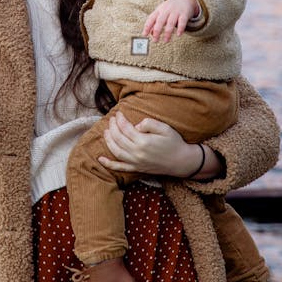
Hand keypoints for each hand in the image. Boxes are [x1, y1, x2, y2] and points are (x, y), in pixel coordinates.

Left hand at [98, 111, 217, 178]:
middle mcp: (137, 153)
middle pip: (118, 138)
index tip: (119, 113)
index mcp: (143, 141)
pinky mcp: (137, 169)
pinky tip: (100, 159)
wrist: (181, 161)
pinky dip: (109, 164)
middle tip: (111, 119)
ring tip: (105, 131)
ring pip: (116, 151)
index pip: (125, 128)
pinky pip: (120, 167)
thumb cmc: (174, 142)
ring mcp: (136, 162)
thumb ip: (149, 124)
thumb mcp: (165, 128)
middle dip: (112, 127)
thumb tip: (135, 125)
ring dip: (108, 141)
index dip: (120, 119)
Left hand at [143, 0, 200, 41]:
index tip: (144, 35)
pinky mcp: (184, 14)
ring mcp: (175, 12)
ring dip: (167, 32)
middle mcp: (166, 10)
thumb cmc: (170, 8)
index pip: (151, 18)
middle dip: (157, 31)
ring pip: (170, 22)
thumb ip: (155, 22)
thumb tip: (150, 34)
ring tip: (165, 41)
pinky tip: (178, 35)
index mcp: (159, 10)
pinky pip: (182, 21)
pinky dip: (180, 28)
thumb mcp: (161, 13)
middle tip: (155, 40)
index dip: (147, 26)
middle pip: (160, 20)